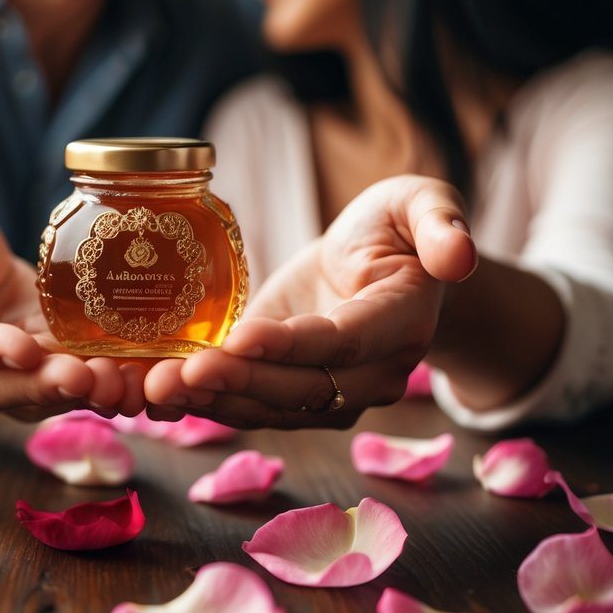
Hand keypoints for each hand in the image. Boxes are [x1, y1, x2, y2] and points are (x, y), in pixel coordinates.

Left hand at [144, 175, 476, 428]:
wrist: (380, 268)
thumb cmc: (395, 229)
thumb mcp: (421, 203)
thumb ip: (441, 222)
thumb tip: (458, 256)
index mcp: (401, 324)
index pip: (342, 342)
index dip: (293, 344)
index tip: (242, 336)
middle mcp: (370, 374)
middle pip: (300, 387)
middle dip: (238, 381)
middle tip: (182, 372)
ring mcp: (331, 394)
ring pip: (270, 408)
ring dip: (212, 403)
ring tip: (157, 389)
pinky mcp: (291, 394)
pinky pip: (249, 407)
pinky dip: (203, 406)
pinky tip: (154, 396)